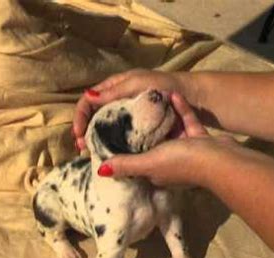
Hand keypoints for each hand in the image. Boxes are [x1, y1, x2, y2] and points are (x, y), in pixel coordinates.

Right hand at [72, 69, 195, 150]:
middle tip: (83, 149)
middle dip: (86, 133)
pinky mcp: (142, 129)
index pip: (89, 102)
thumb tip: (88, 98)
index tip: (78, 134)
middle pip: (95, 118)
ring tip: (93, 154)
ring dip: (98, 142)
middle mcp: (120, 103)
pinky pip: (124, 139)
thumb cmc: (167, 85)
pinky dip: (116, 147)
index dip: (80, 117)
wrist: (194, 97)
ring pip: (108, 130)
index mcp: (116, 88)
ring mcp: (131, 117)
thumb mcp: (139, 84)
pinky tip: (112, 157)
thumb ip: (115, 92)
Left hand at [97, 92, 237, 186]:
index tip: (112, 132)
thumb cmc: (182, 162)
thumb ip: (126, 164)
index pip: (135, 161)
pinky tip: (174, 95)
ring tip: (149, 98)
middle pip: (151, 143)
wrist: (221, 159)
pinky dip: (180, 109)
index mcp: (154, 172)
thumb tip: (100, 171)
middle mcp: (168, 163)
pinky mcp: (200, 138)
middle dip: (143, 128)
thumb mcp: (148, 162)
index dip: (124, 149)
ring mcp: (186, 150)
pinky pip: (186, 121)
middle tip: (129, 108)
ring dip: (162, 116)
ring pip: (170, 130)